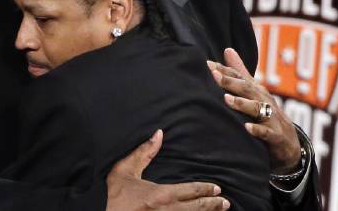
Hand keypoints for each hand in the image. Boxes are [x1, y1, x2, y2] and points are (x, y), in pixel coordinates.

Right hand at [106, 129, 229, 209]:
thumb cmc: (113, 196)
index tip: (217, 188)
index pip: (191, 191)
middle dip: (212, 205)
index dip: (205, 190)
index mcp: (161, 195)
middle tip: (225, 202)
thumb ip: (143, 152)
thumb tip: (159, 133)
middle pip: (197, 208)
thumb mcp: (124, 170)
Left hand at [207, 48, 300, 173]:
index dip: (224, 70)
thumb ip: (239, 71)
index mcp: (256, 90)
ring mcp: (271, 117)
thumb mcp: (253, 91)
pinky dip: (257, 130)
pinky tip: (246, 128)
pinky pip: (267, 133)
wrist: (289, 142)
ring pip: (256, 108)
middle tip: (214, 75)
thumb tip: (227, 49)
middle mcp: (264, 100)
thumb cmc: (266, 112)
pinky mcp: (276, 136)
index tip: (208, 64)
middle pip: (247, 89)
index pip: (239, 77)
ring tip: (226, 99)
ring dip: (242, 103)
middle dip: (230, 82)